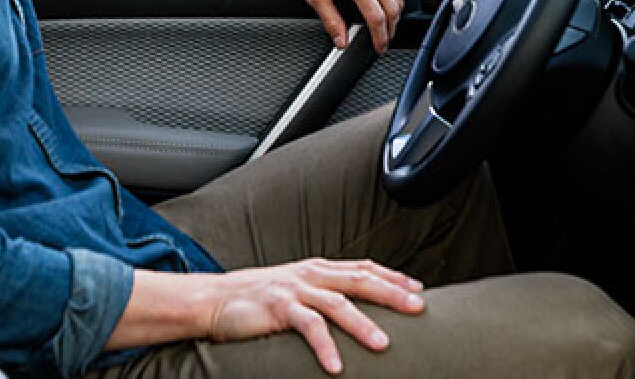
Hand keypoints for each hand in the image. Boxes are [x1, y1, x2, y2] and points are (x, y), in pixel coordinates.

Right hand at [208, 258, 424, 373]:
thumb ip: (324, 293)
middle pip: (359, 280)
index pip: (363, 268)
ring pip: (337, 304)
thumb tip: (357, 309)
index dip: (392, 276)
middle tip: (418, 307)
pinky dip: (324, 346)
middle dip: (392, 293)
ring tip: (383, 344)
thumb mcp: (297, 289)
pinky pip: (307, 326)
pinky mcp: (278, 307)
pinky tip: (336, 366)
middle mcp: (311, 274)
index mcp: (318, 269)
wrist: (215, 299)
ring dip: (362, 324)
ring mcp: (295, 289)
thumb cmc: (258, 298)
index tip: (419, 289)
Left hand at [270, 0, 403, 51]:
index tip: (379, 47)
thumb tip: (341, 41)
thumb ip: (331, 21)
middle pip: (392, 9)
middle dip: (390, 29)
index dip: (380, 37)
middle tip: (384, 41)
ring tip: (387, 27)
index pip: (376, 18)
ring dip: (395, 14)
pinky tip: (389, 5)